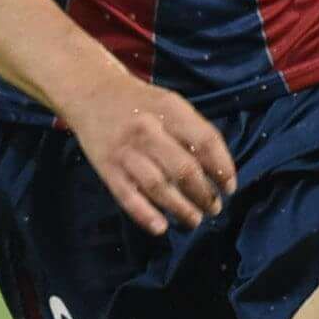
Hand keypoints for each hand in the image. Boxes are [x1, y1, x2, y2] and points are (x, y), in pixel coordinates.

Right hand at [56, 71, 235, 233]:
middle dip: (205, 195)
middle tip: (213, 207)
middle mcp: (147, 129)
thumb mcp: (169, 103)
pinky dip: (145, 214)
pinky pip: (128, 196)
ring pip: (159, 186)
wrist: (89, 91)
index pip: (206, 142)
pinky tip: (161, 227)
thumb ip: (192, 130)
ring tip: (194, 220)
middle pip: (184, 169)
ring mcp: (125, 150)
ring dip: (181, 209)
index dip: (222, 168)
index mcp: (169, 109)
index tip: (229, 187)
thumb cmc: (138, 102)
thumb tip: (218, 170)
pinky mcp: (106, 168)